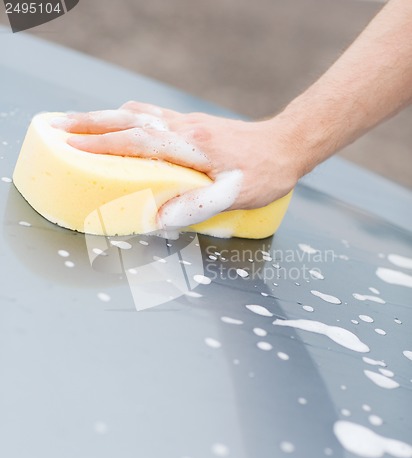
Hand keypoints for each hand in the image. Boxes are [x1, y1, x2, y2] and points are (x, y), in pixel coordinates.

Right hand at [52, 101, 304, 227]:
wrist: (288, 144)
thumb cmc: (266, 173)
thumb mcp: (236, 196)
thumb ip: (196, 207)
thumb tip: (157, 219)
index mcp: (193, 146)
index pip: (138, 141)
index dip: (103, 144)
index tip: (72, 145)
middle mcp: (185, 128)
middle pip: (128, 119)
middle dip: (90, 122)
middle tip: (59, 125)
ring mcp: (188, 123)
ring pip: (138, 113)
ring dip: (105, 117)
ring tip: (79, 124)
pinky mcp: (193, 124)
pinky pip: (152, 115)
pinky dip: (127, 117)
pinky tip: (121, 124)